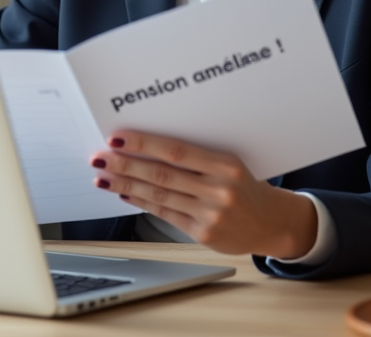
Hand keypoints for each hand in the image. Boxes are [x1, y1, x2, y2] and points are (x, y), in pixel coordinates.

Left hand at [90, 130, 317, 257]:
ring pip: (160, 195)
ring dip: (127, 184)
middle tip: (101, 157)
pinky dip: (142, 202)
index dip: (144, 144)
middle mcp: (219, 189)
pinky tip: (125, 193)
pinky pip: (165, 214)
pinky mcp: (204, 233)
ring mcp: (211, 213)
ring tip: (104, 176)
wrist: (269, 222)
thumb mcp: (228, 164)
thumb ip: (194, 157)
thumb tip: (147, 146)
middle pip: (162, 174)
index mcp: (225, 164)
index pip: (176, 151)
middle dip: (126, 165)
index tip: (118, 137)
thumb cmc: (244, 186)